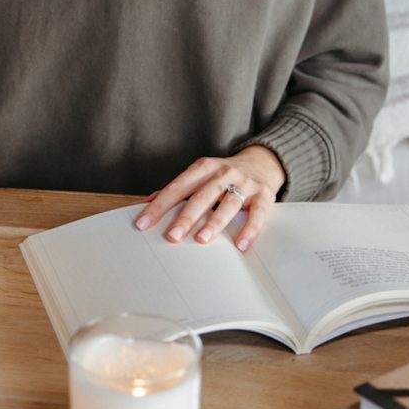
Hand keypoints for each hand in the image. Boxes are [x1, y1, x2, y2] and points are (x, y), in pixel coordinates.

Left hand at [135, 146, 285, 251]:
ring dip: (215, 221)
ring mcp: (244, 183)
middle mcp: (223, 173)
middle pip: (202, 195)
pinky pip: (258, 213)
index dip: (159, 206)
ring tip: (202, 239)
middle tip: (171, 236)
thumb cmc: (223, 175)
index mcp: (203, 168)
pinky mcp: (264, 195)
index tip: (143, 223)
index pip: (178, 187)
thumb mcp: (200, 175)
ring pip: (229, 203)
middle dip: (185, 216)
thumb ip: (177, 190)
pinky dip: (250, 229)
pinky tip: (241, 245)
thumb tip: (146, 204)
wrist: (262, 163)